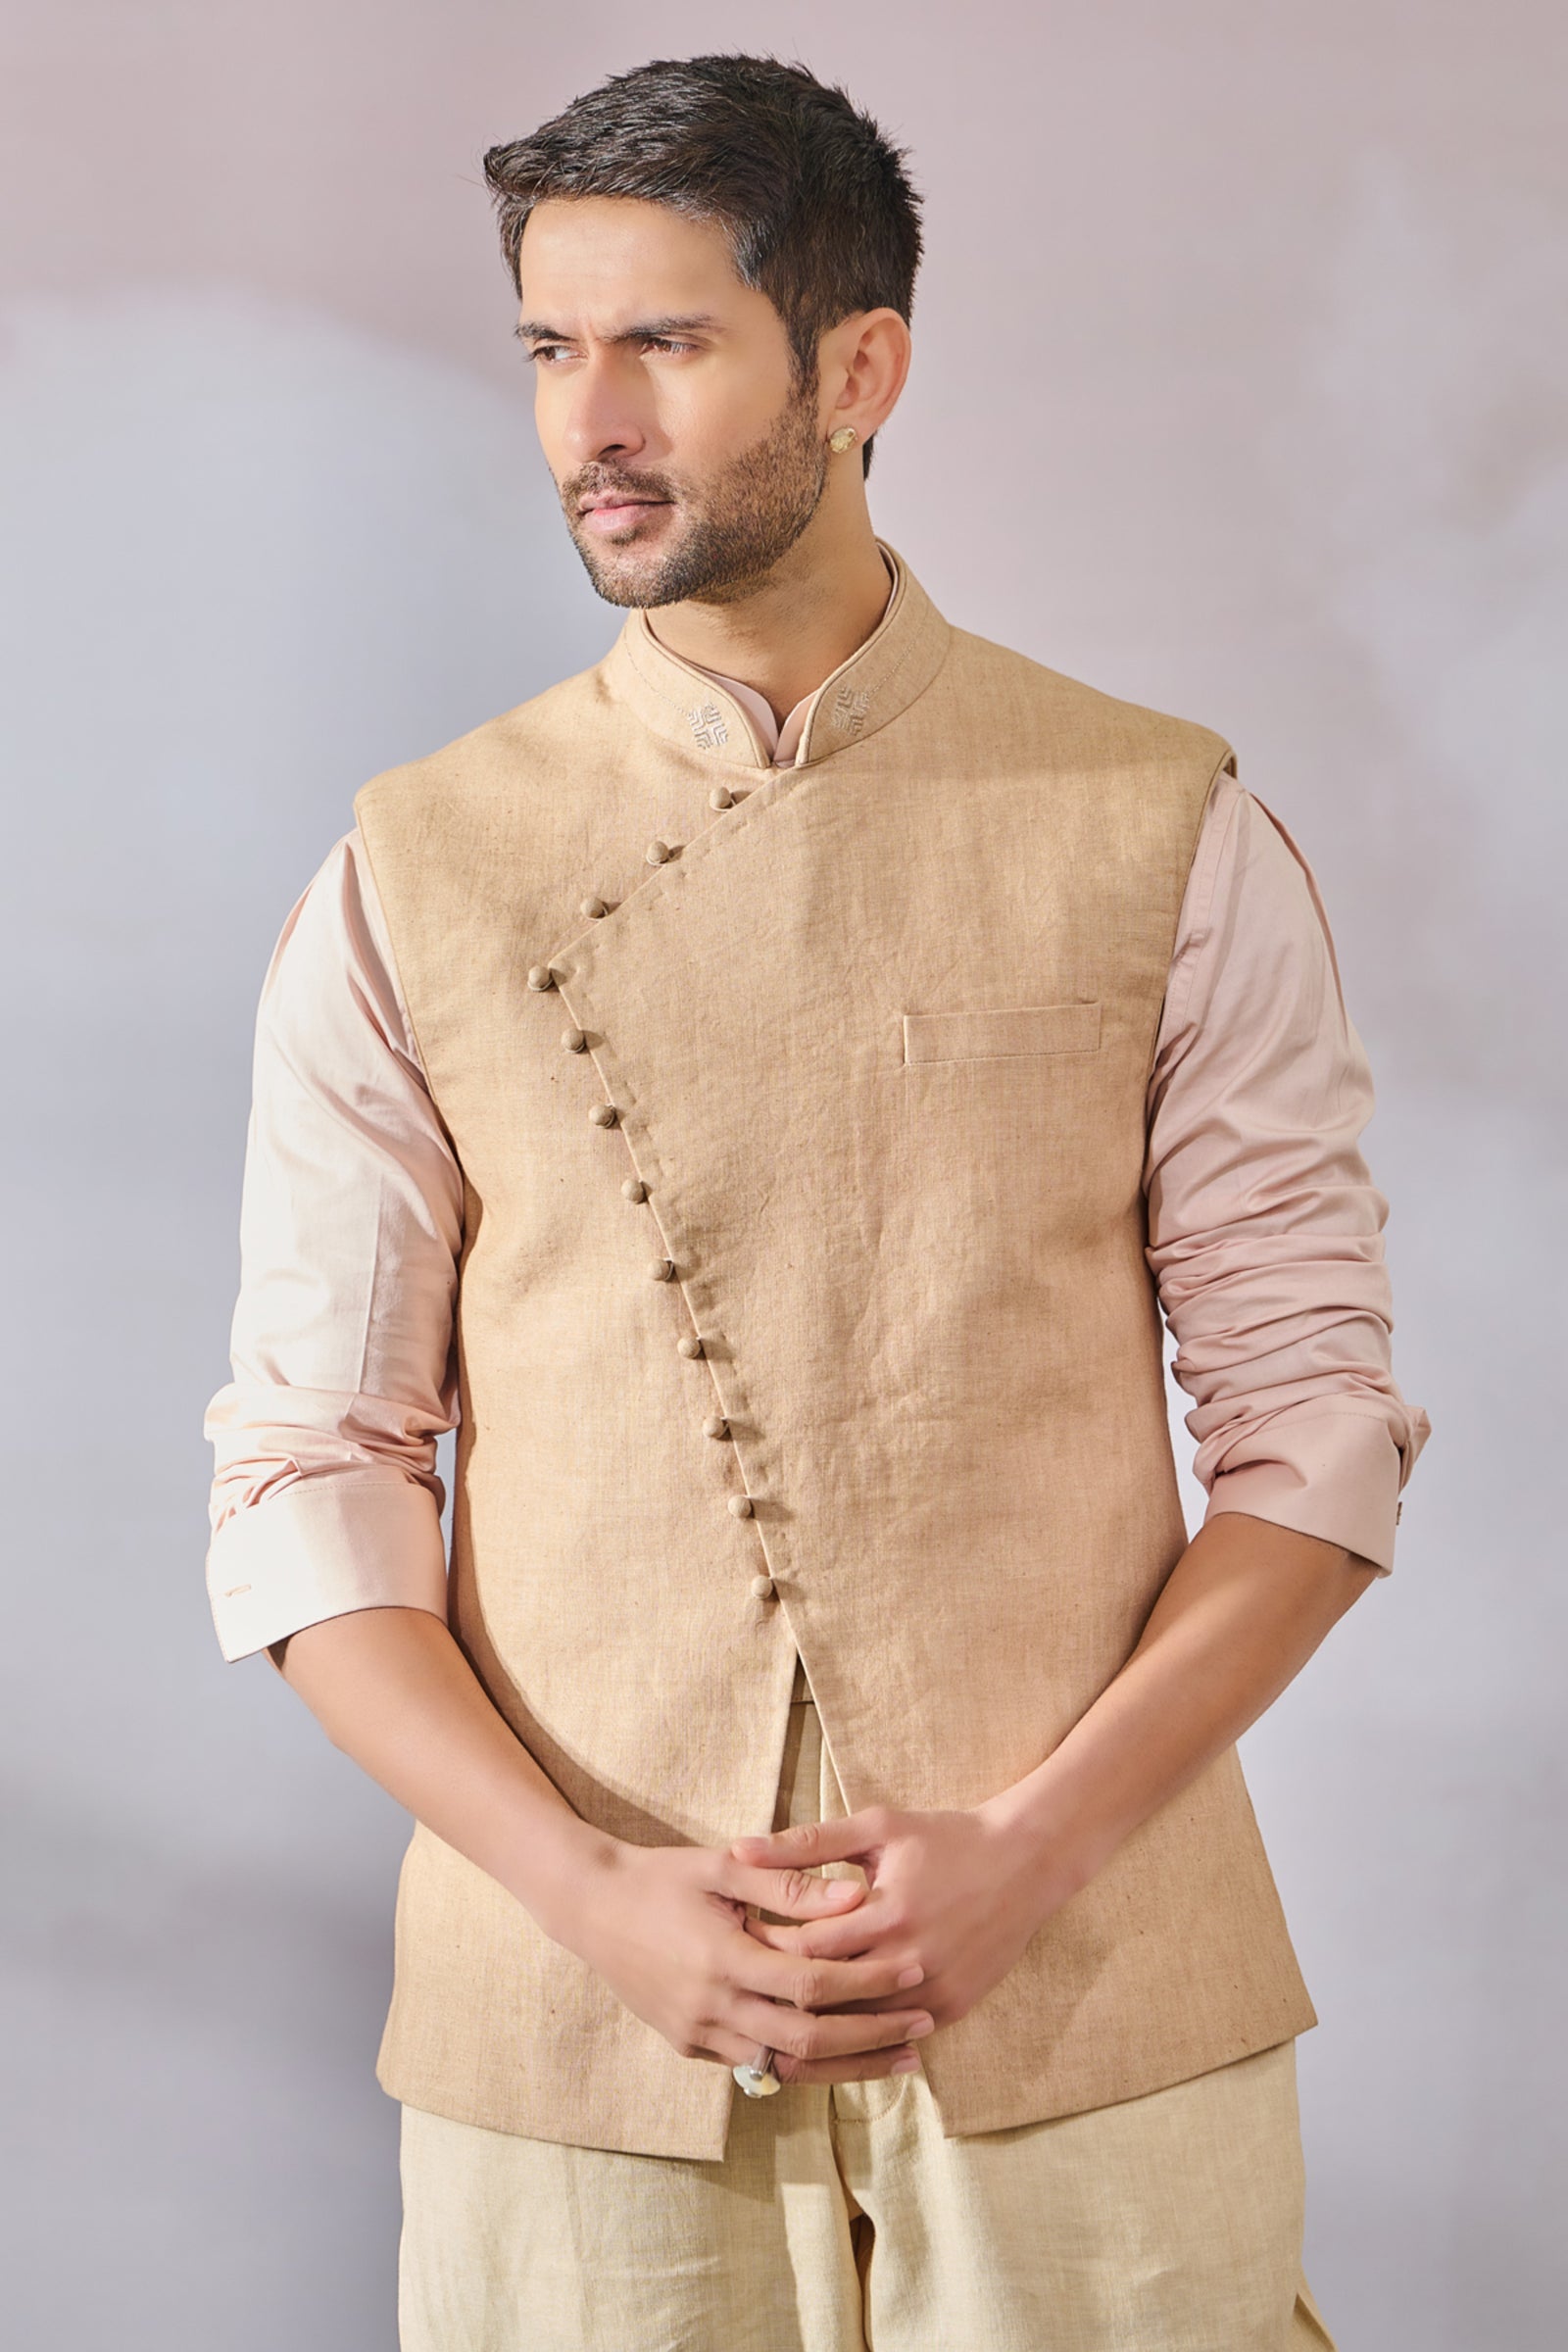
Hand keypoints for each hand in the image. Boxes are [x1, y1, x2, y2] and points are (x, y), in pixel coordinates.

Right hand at [554, 1836, 936, 2082]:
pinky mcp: (688, 2045)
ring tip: (898, 2058)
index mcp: (723, 1960)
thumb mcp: (723, 1867)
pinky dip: (802, 2064)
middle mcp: (711, 2008)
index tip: (912, 1969)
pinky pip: (755, 2064)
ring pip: (785, 2066)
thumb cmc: (662, 1875)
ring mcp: (697, 2034)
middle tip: (923, 2029)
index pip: (811, 1987)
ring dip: (845, 2066)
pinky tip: (841, 2057)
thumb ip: (788, 1884)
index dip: (867, 1983)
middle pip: (808, 2040)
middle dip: (871, 2038)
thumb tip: (855, 1894)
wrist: (591, 1907)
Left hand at [731, 1800, 1072, 2030]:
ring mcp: (935, 1992)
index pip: (807, 1949)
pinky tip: (830, 2023)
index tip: (741, 1940)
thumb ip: (807, 1844)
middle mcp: (911, 1961)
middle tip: (748, 1981)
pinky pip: (894, 2033)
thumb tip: (739, 1848)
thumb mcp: (877, 1828)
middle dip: (785, 1987)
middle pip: (826, 1995)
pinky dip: (862, 2031)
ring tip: (778, 2005)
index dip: (769, 1948)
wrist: (1026, 1863)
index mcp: (886, 1912)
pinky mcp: (954, 2008)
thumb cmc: (945, 1838)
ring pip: (857, 2026)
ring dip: (819, 2018)